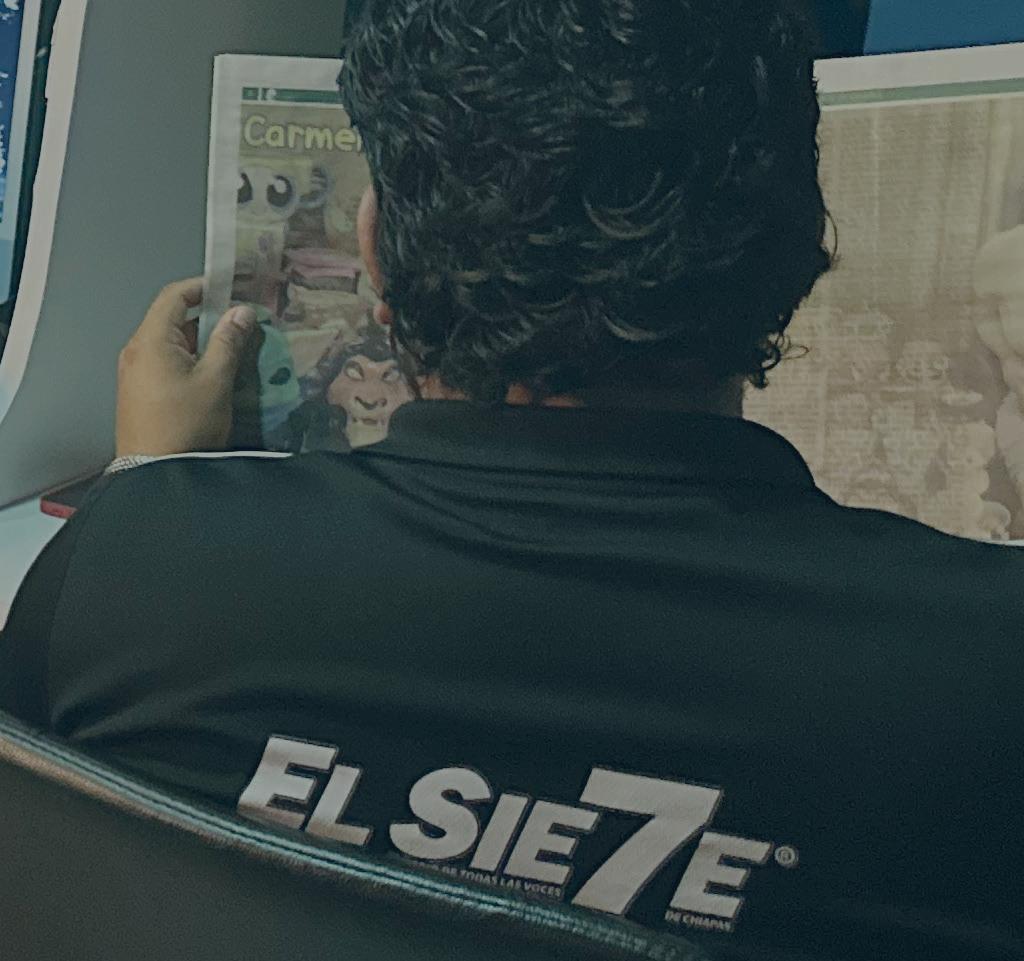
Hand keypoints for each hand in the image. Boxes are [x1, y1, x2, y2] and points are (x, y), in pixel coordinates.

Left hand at [116, 279, 257, 457]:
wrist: (154, 474)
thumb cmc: (186, 425)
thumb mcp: (216, 381)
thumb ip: (229, 342)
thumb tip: (241, 312)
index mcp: (151, 340)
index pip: (174, 296)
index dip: (203, 287)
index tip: (232, 289)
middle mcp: (136, 351)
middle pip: (173, 319)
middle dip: (209, 318)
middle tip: (242, 325)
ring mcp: (135, 372)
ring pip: (172, 343)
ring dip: (202, 342)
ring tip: (234, 353)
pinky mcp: (139, 392)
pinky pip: (166, 363)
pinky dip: (190, 360)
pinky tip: (213, 376)